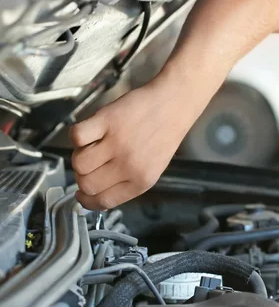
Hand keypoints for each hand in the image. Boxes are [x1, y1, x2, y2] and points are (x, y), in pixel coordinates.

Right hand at [69, 81, 196, 209]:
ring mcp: (117, 143)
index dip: (87, 200)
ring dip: (79, 156)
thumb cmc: (162, 135)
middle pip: (87, 184)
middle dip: (82, 177)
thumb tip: (99, 200)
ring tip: (92, 147)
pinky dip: (77, 135)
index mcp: (141, 181)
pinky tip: (90, 132)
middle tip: (90, 165)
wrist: (173, 105)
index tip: (80, 194)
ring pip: (78, 163)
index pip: (103, 201)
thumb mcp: (152, 169)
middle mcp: (129, 165)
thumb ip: (127, 184)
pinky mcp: (107, 121)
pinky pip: (76, 136)